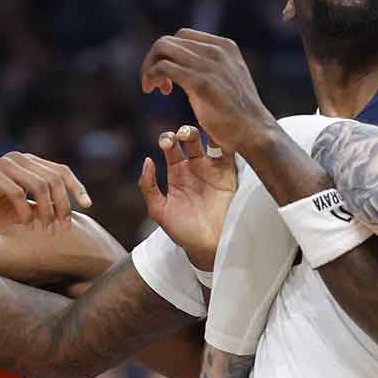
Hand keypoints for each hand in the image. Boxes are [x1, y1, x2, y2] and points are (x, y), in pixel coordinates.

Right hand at [0, 152, 89, 231]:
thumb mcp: (22, 211)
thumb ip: (42, 208)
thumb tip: (68, 216)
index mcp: (28, 163)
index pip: (61, 170)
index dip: (76, 187)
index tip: (88, 206)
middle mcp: (19, 158)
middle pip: (54, 178)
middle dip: (62, 206)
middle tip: (61, 229)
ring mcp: (4, 163)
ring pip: (39, 185)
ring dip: (46, 211)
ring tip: (44, 230)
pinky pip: (18, 193)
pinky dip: (25, 212)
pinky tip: (25, 225)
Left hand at [139, 124, 236, 271]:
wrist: (210, 245)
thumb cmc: (183, 231)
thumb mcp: (159, 211)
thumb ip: (148, 187)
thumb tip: (148, 160)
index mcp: (177, 172)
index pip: (170, 146)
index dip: (167, 139)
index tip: (166, 143)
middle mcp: (195, 167)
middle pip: (189, 139)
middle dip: (184, 132)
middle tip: (181, 137)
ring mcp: (213, 169)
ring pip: (209, 140)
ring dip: (203, 132)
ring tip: (195, 135)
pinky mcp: (229, 173)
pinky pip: (229, 152)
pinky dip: (225, 140)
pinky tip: (218, 135)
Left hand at [140, 29, 276, 155]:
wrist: (254, 131)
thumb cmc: (238, 113)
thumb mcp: (226, 80)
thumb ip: (210, 67)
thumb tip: (185, 65)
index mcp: (224, 46)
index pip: (182, 36)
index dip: (169, 53)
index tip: (168, 76)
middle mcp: (217, 50)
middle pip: (168, 41)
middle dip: (153, 59)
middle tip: (155, 84)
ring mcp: (209, 65)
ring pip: (162, 49)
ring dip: (149, 67)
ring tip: (151, 87)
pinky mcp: (201, 82)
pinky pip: (163, 67)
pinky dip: (151, 76)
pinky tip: (154, 90)